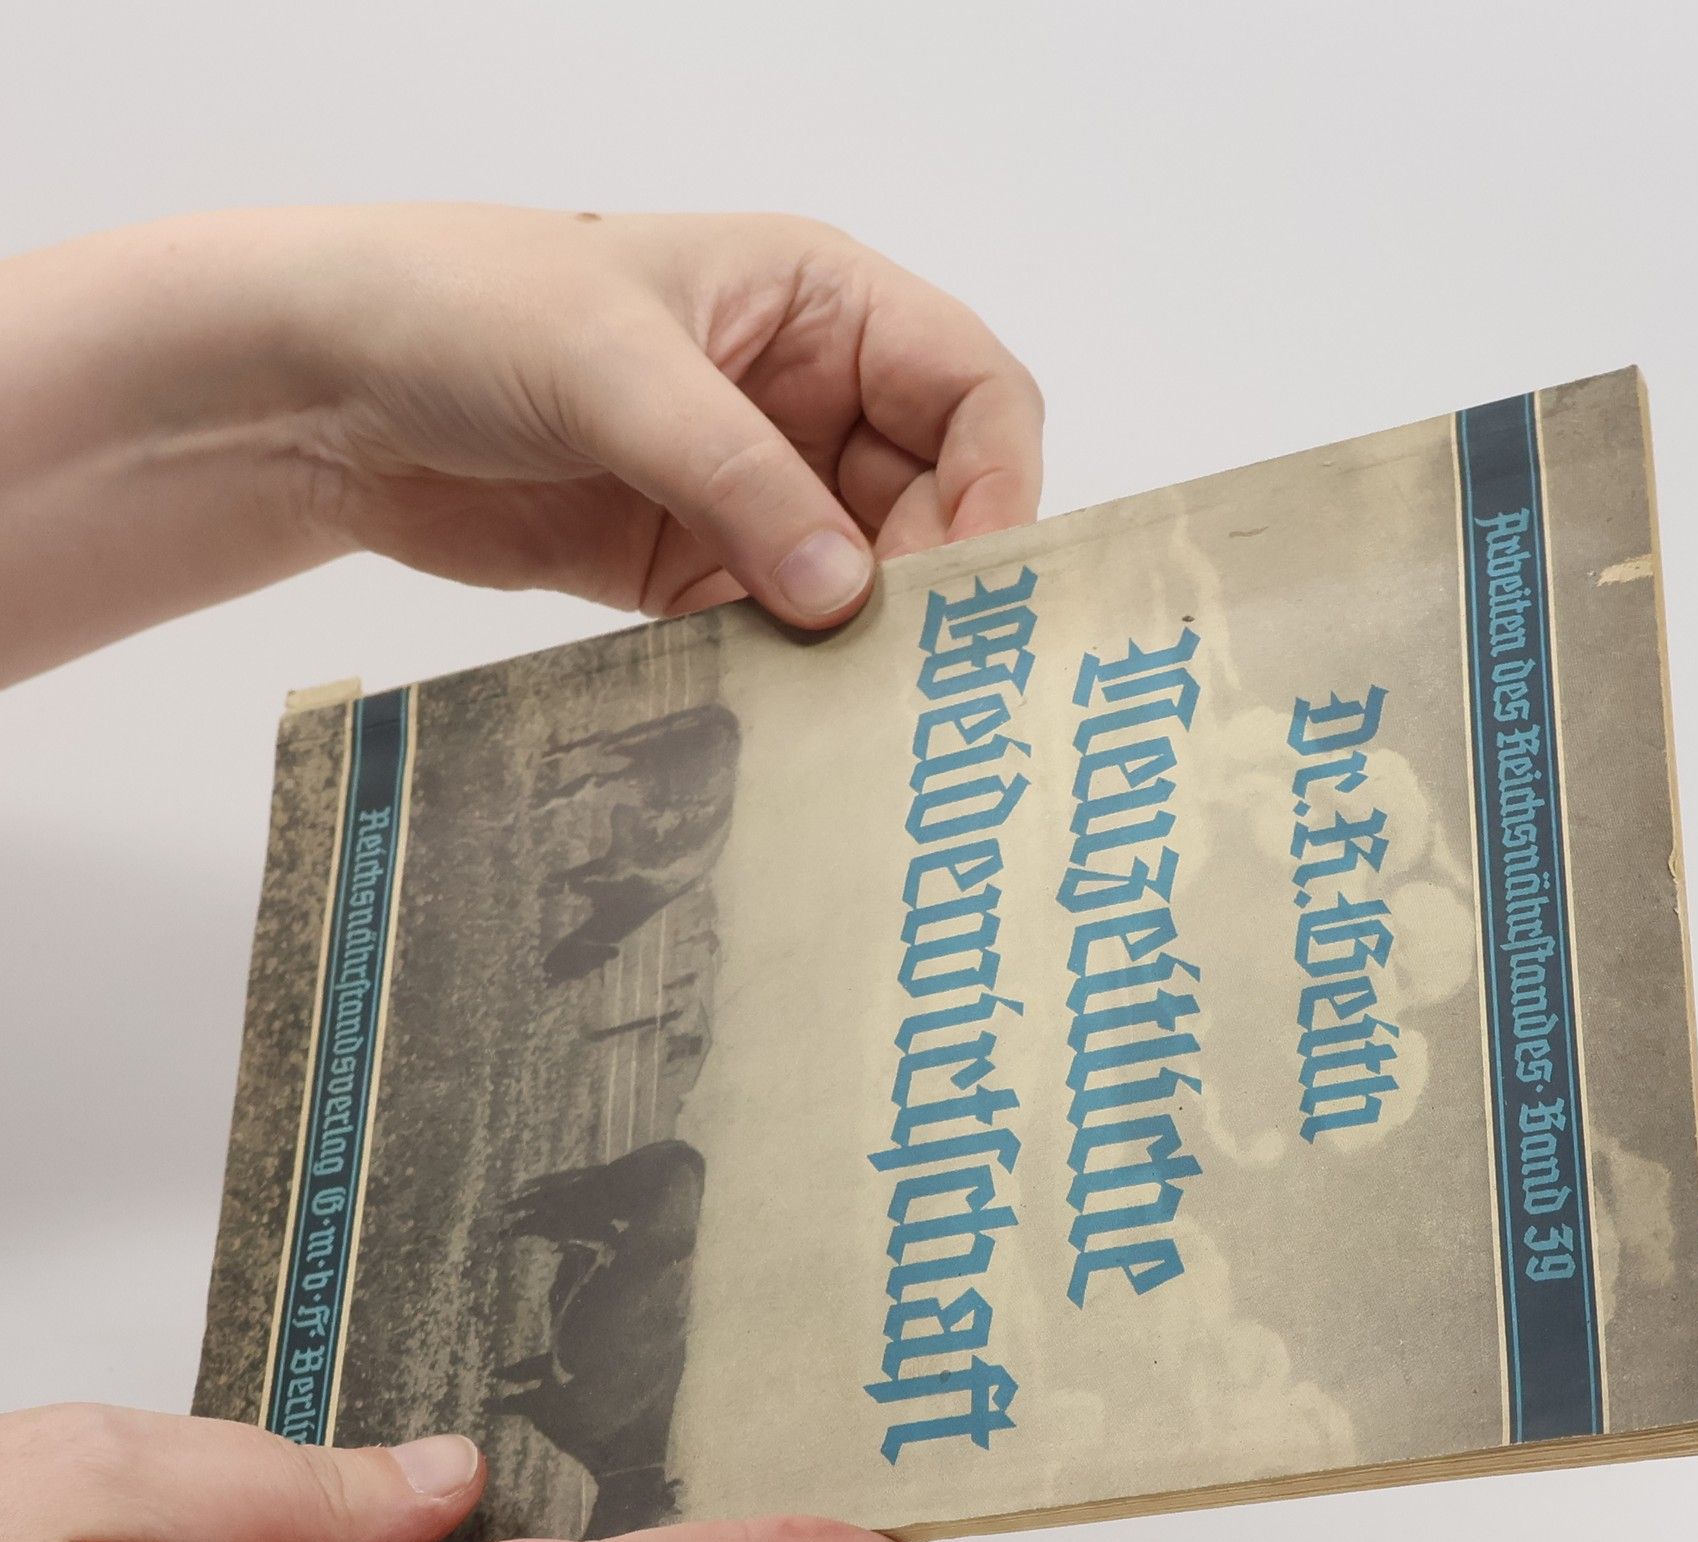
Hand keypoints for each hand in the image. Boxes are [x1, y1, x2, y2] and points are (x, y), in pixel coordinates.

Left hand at [0, 206, 1045, 678]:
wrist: (325, 391)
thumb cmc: (463, 309)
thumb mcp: (617, 369)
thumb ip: (740, 479)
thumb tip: (846, 598)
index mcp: (821, 303)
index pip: (972, 391)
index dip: (997, 482)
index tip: (978, 580)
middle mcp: (808, 397)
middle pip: (934, 501)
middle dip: (930, 580)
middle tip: (912, 666)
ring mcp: (754, 489)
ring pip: (863, 578)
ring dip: (861, 638)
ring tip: (850, 700)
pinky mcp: (698, 568)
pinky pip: (781, 627)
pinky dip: (790, 669)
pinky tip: (784, 708)